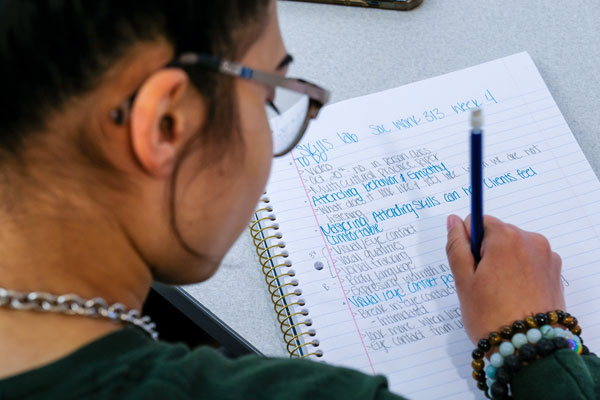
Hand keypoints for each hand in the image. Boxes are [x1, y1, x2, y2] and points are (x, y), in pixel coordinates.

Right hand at [445, 214, 564, 343]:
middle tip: (482, 286)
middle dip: (486, 254)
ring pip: (513, 250)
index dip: (468, 244)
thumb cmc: (491, 316)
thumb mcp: (464, 280)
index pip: (478, 222)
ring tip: (499, 295)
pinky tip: (514, 297)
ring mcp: (547, 257)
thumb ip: (456, 245)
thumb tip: (453, 221)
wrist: (528, 350)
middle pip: (498, 235)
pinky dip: (519, 274)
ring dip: (503, 264)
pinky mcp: (555, 273)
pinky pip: (529, 263)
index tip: (470, 268)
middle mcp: (531, 241)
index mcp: (507, 237)